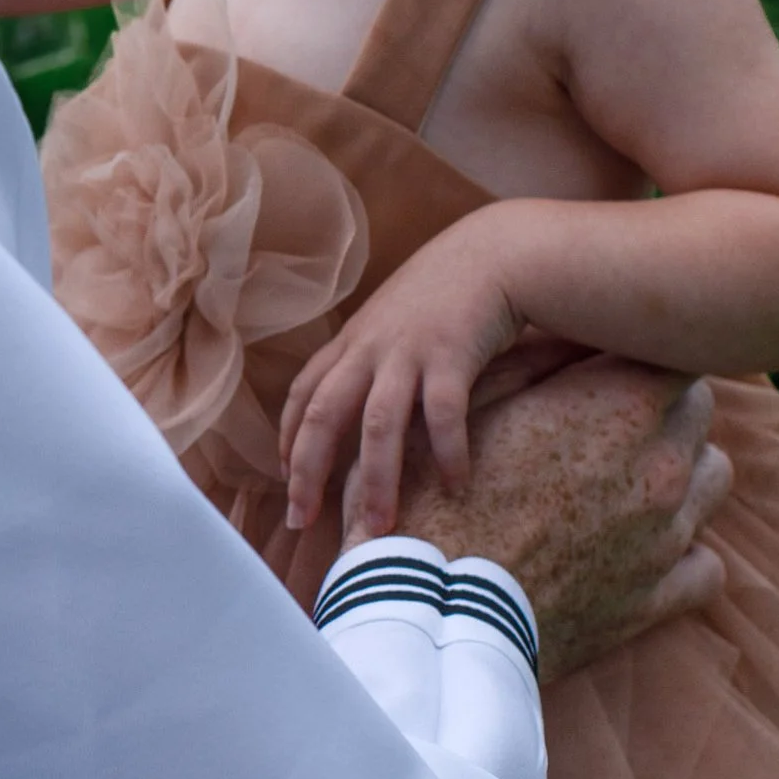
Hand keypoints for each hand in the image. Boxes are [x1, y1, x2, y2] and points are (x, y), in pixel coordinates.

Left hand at [278, 218, 524, 535]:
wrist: (494, 252)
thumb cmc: (444, 293)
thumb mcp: (391, 320)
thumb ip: (370, 356)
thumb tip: (356, 405)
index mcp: (351, 342)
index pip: (304, 394)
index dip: (289, 438)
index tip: (284, 479)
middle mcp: (370, 348)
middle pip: (324, 415)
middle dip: (309, 471)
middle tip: (303, 520)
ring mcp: (408, 352)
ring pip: (379, 425)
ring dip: (376, 480)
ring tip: (377, 527)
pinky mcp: (452, 355)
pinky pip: (444, 414)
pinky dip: (448, 452)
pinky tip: (457, 486)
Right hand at [387, 356, 733, 679]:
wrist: (432, 604)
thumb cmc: (436, 488)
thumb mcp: (472, 401)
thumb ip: (539, 361)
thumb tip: (578, 333)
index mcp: (618, 408)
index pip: (673, 358)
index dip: (639, 358)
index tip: (609, 368)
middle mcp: (661, 467)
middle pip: (698, 413)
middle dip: (662, 408)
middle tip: (608, 420)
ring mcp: (667, 537)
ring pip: (713, 480)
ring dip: (680, 471)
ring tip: (624, 482)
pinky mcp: (658, 599)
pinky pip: (706, 564)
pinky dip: (683, 551)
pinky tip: (639, 545)